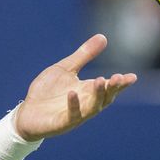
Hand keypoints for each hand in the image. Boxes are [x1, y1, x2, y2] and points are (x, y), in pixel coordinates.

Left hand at [13, 34, 136, 141]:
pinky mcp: (60, 123)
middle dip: (112, 88)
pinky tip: (73, 93)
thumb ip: (84, 55)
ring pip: (91, 108)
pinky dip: (73, 105)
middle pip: (104, 98)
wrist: (27, 112)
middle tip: (119, 78)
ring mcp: (74, 115)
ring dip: (96, 95)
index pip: (108, 88)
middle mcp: (85, 104)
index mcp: (88, 91)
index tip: (132, 76)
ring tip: (100, 80)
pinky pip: (70, 115)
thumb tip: (103, 36)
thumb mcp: (66, 68)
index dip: (121, 84)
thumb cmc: (48, 91)